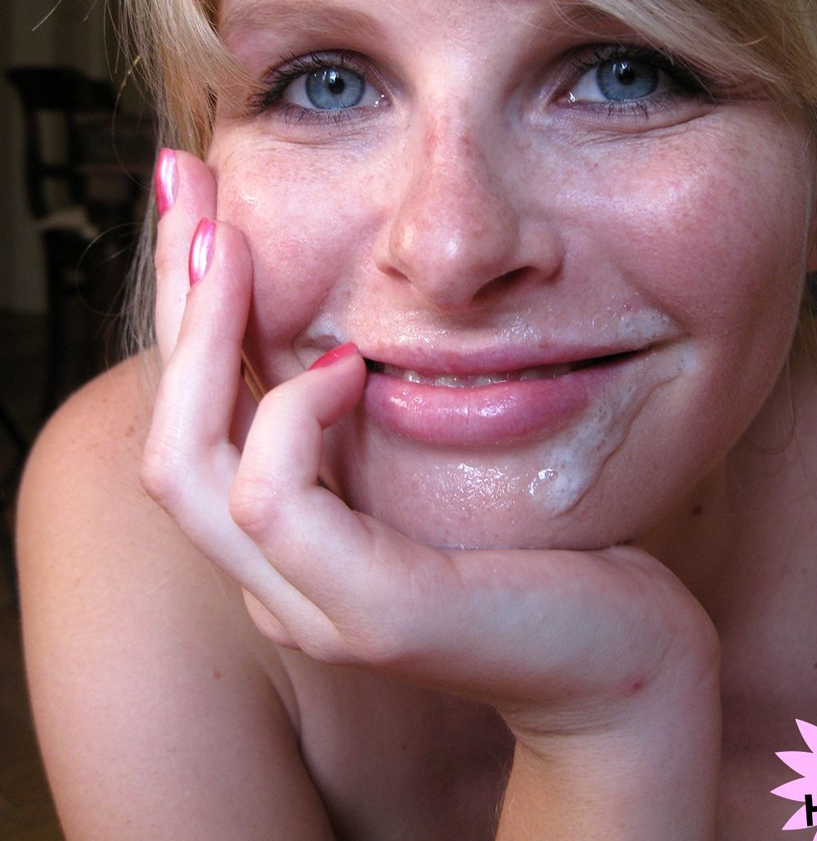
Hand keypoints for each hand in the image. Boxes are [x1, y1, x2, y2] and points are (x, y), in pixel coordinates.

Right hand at [145, 149, 720, 840]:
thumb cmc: (542, 546)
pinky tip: (349, 365)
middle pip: (169, 433)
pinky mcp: (371, 612)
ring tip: (233, 244)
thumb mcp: (436, 454)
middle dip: (170, 296)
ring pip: (187, 465)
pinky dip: (292, 414)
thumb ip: (372, 405)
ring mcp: (311, 604)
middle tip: (182, 180)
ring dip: (204, 340)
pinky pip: (274, 499)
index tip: (188, 189)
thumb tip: (337, 305)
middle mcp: (273, 578)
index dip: (178, 301)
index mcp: (286, 541)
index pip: (196, 416)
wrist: (625, 660)